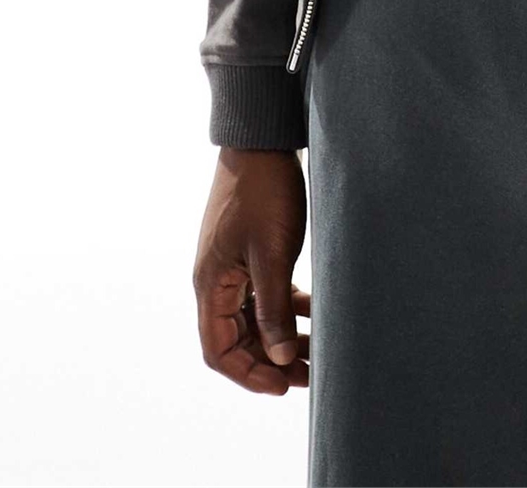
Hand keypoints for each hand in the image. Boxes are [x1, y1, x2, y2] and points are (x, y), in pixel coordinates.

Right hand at [193, 147, 309, 393]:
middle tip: (308, 373)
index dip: (249, 374)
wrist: (262, 140)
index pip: (219, 351)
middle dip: (270, 360)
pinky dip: (285, 307)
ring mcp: (232, 264)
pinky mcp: (249, 250)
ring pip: (253, 317)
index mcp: (212, 285)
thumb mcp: (272, 253)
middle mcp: (216, 280)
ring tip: (315, 350)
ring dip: (280, 336)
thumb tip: (278, 357)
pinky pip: (263, 293)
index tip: (283, 386)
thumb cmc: (263, 192)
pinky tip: (313, 311)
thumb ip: (274, 307)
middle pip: (237, 339)